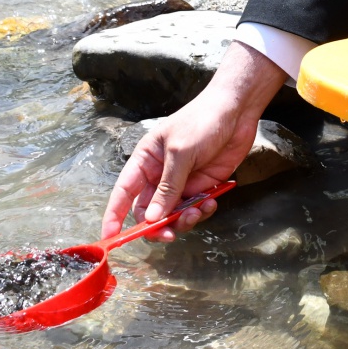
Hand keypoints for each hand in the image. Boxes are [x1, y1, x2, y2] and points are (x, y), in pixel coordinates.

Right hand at [101, 42, 287, 240]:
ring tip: (198, 211)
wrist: (237, 110)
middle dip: (157, 227)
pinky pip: (195, 210)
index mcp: (146, 161)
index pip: (123, 193)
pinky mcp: (202, 187)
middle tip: (170, 234)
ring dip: (183, 220)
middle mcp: (160, 175)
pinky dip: (201, 212)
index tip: (111, 238)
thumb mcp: (181, 152)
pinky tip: (211, 203)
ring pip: (173, 215)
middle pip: (149, 211)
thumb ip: (167, 187)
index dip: (115, 216)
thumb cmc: (202, 120)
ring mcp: (182, 182)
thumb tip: (151, 218)